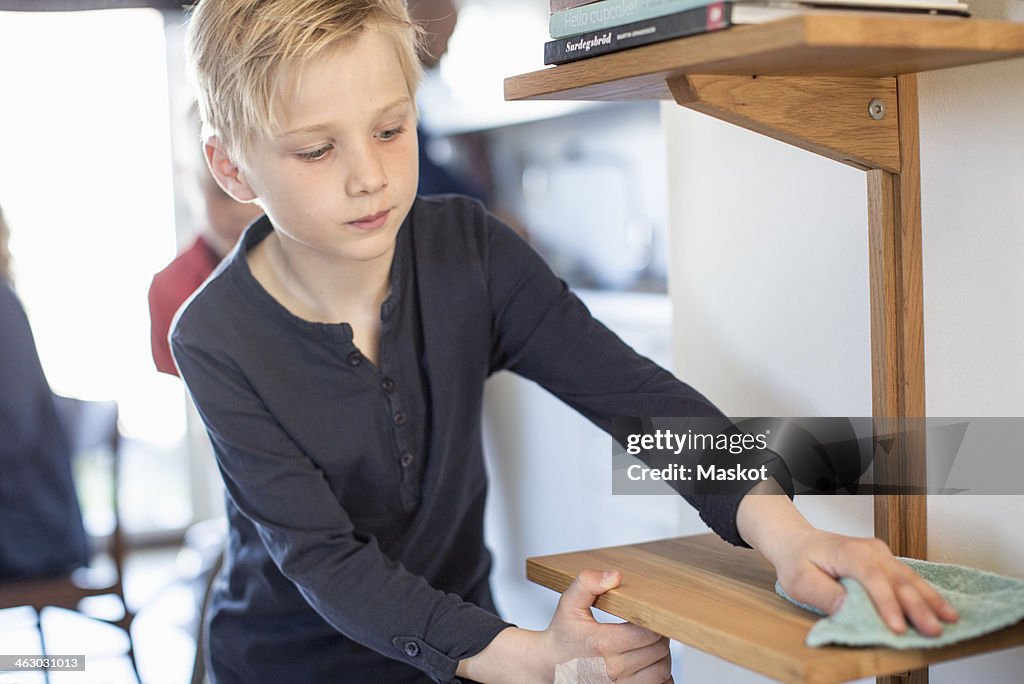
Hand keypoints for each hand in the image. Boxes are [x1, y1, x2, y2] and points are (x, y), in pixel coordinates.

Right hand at [456, 569, 671, 682]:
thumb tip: (614, 576)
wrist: (548, 666)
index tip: (647, 617)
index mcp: (600, 643)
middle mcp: (611, 670)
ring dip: (661, 657)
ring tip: (649, 646)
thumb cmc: (562, 636)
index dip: (654, 622)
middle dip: (658, 637)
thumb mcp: (568, 604)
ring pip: (661, 671)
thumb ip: (588, 583)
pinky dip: (660, 677)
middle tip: (649, 629)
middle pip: (658, 652)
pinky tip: (647, 665)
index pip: (648, 633)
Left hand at [736, 485, 957, 635]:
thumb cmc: (798, 561)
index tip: (897, 628)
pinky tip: (942, 607)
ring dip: (930, 600)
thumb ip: (824, 594)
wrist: (798, 542)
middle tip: (933, 631)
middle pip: (898, 579)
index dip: (887, 604)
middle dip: (918, 607)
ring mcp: (880, 553)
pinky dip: (926, 593)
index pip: (872, 578)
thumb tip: (848, 608)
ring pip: (909, 577)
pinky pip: (909, 577)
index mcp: (848, 553)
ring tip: (949, 620)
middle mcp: (869, 550)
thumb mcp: (800, 581)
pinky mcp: (886, 560)